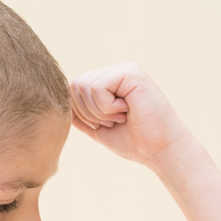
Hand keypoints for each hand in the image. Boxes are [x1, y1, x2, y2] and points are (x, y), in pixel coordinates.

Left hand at [69, 62, 190, 164]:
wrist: (160, 151)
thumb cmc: (135, 142)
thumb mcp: (99, 128)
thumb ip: (80, 115)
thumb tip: (60, 104)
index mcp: (109, 82)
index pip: (75, 89)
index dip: (82, 113)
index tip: (106, 124)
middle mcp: (116, 72)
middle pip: (76, 85)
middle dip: (89, 112)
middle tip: (115, 121)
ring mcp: (124, 70)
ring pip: (85, 86)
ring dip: (99, 111)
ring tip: (121, 117)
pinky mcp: (131, 73)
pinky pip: (98, 87)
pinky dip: (107, 107)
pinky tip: (127, 110)